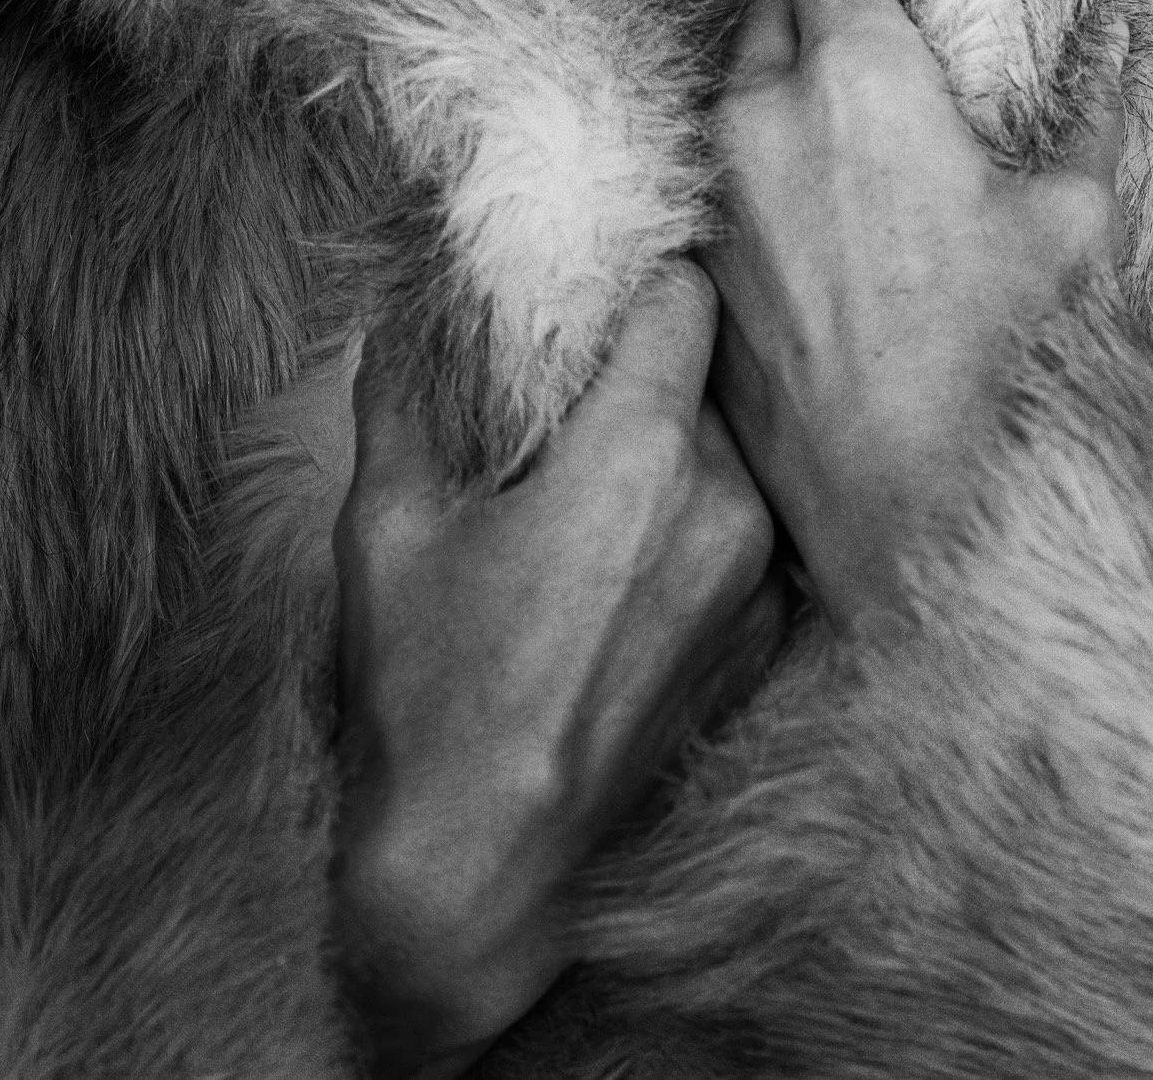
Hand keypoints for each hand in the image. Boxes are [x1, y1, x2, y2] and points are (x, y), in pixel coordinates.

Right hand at [331, 264, 784, 1071]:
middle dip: (638, 375)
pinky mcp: (766, 642)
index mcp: (641, 457)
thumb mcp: (386, 530)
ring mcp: (758, 582)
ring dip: (668, 456)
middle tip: (566, 396)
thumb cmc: (427, 701)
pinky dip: (691, 528)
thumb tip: (400, 313)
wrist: (484, 876)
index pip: (685, 298)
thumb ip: (404, 397)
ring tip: (586, 497)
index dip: (641, 276)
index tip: (597, 282)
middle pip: (702, 378)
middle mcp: (725, 507)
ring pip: (725, 458)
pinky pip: (742, 536)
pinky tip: (617, 571)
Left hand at [709, 0, 1120, 633]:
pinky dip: (759, 189)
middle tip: (891, 75)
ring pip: (733, 101)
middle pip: (770, 11)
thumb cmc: (1006, 360)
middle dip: (824, 23)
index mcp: (856, 77)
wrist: (911, 513)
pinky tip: (822, 243)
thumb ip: (1089, 106)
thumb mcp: (1073, 221)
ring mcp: (716, 199)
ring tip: (857, 164)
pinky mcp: (699, 274)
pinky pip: (718, 190)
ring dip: (783, 107)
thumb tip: (1121, 28)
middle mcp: (760, 119)